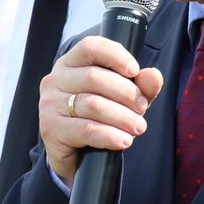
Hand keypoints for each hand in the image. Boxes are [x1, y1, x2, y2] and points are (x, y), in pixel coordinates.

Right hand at [39, 35, 164, 185]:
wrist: (75, 157)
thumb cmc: (99, 120)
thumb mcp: (124, 100)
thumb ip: (140, 86)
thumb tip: (153, 75)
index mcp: (71, 64)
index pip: (90, 47)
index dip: (115, 55)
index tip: (135, 71)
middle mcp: (55, 80)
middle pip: (94, 77)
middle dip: (126, 93)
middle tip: (142, 108)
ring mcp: (49, 104)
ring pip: (92, 104)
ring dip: (122, 117)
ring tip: (138, 127)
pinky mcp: (51, 129)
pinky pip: (86, 129)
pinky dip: (110, 135)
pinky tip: (123, 140)